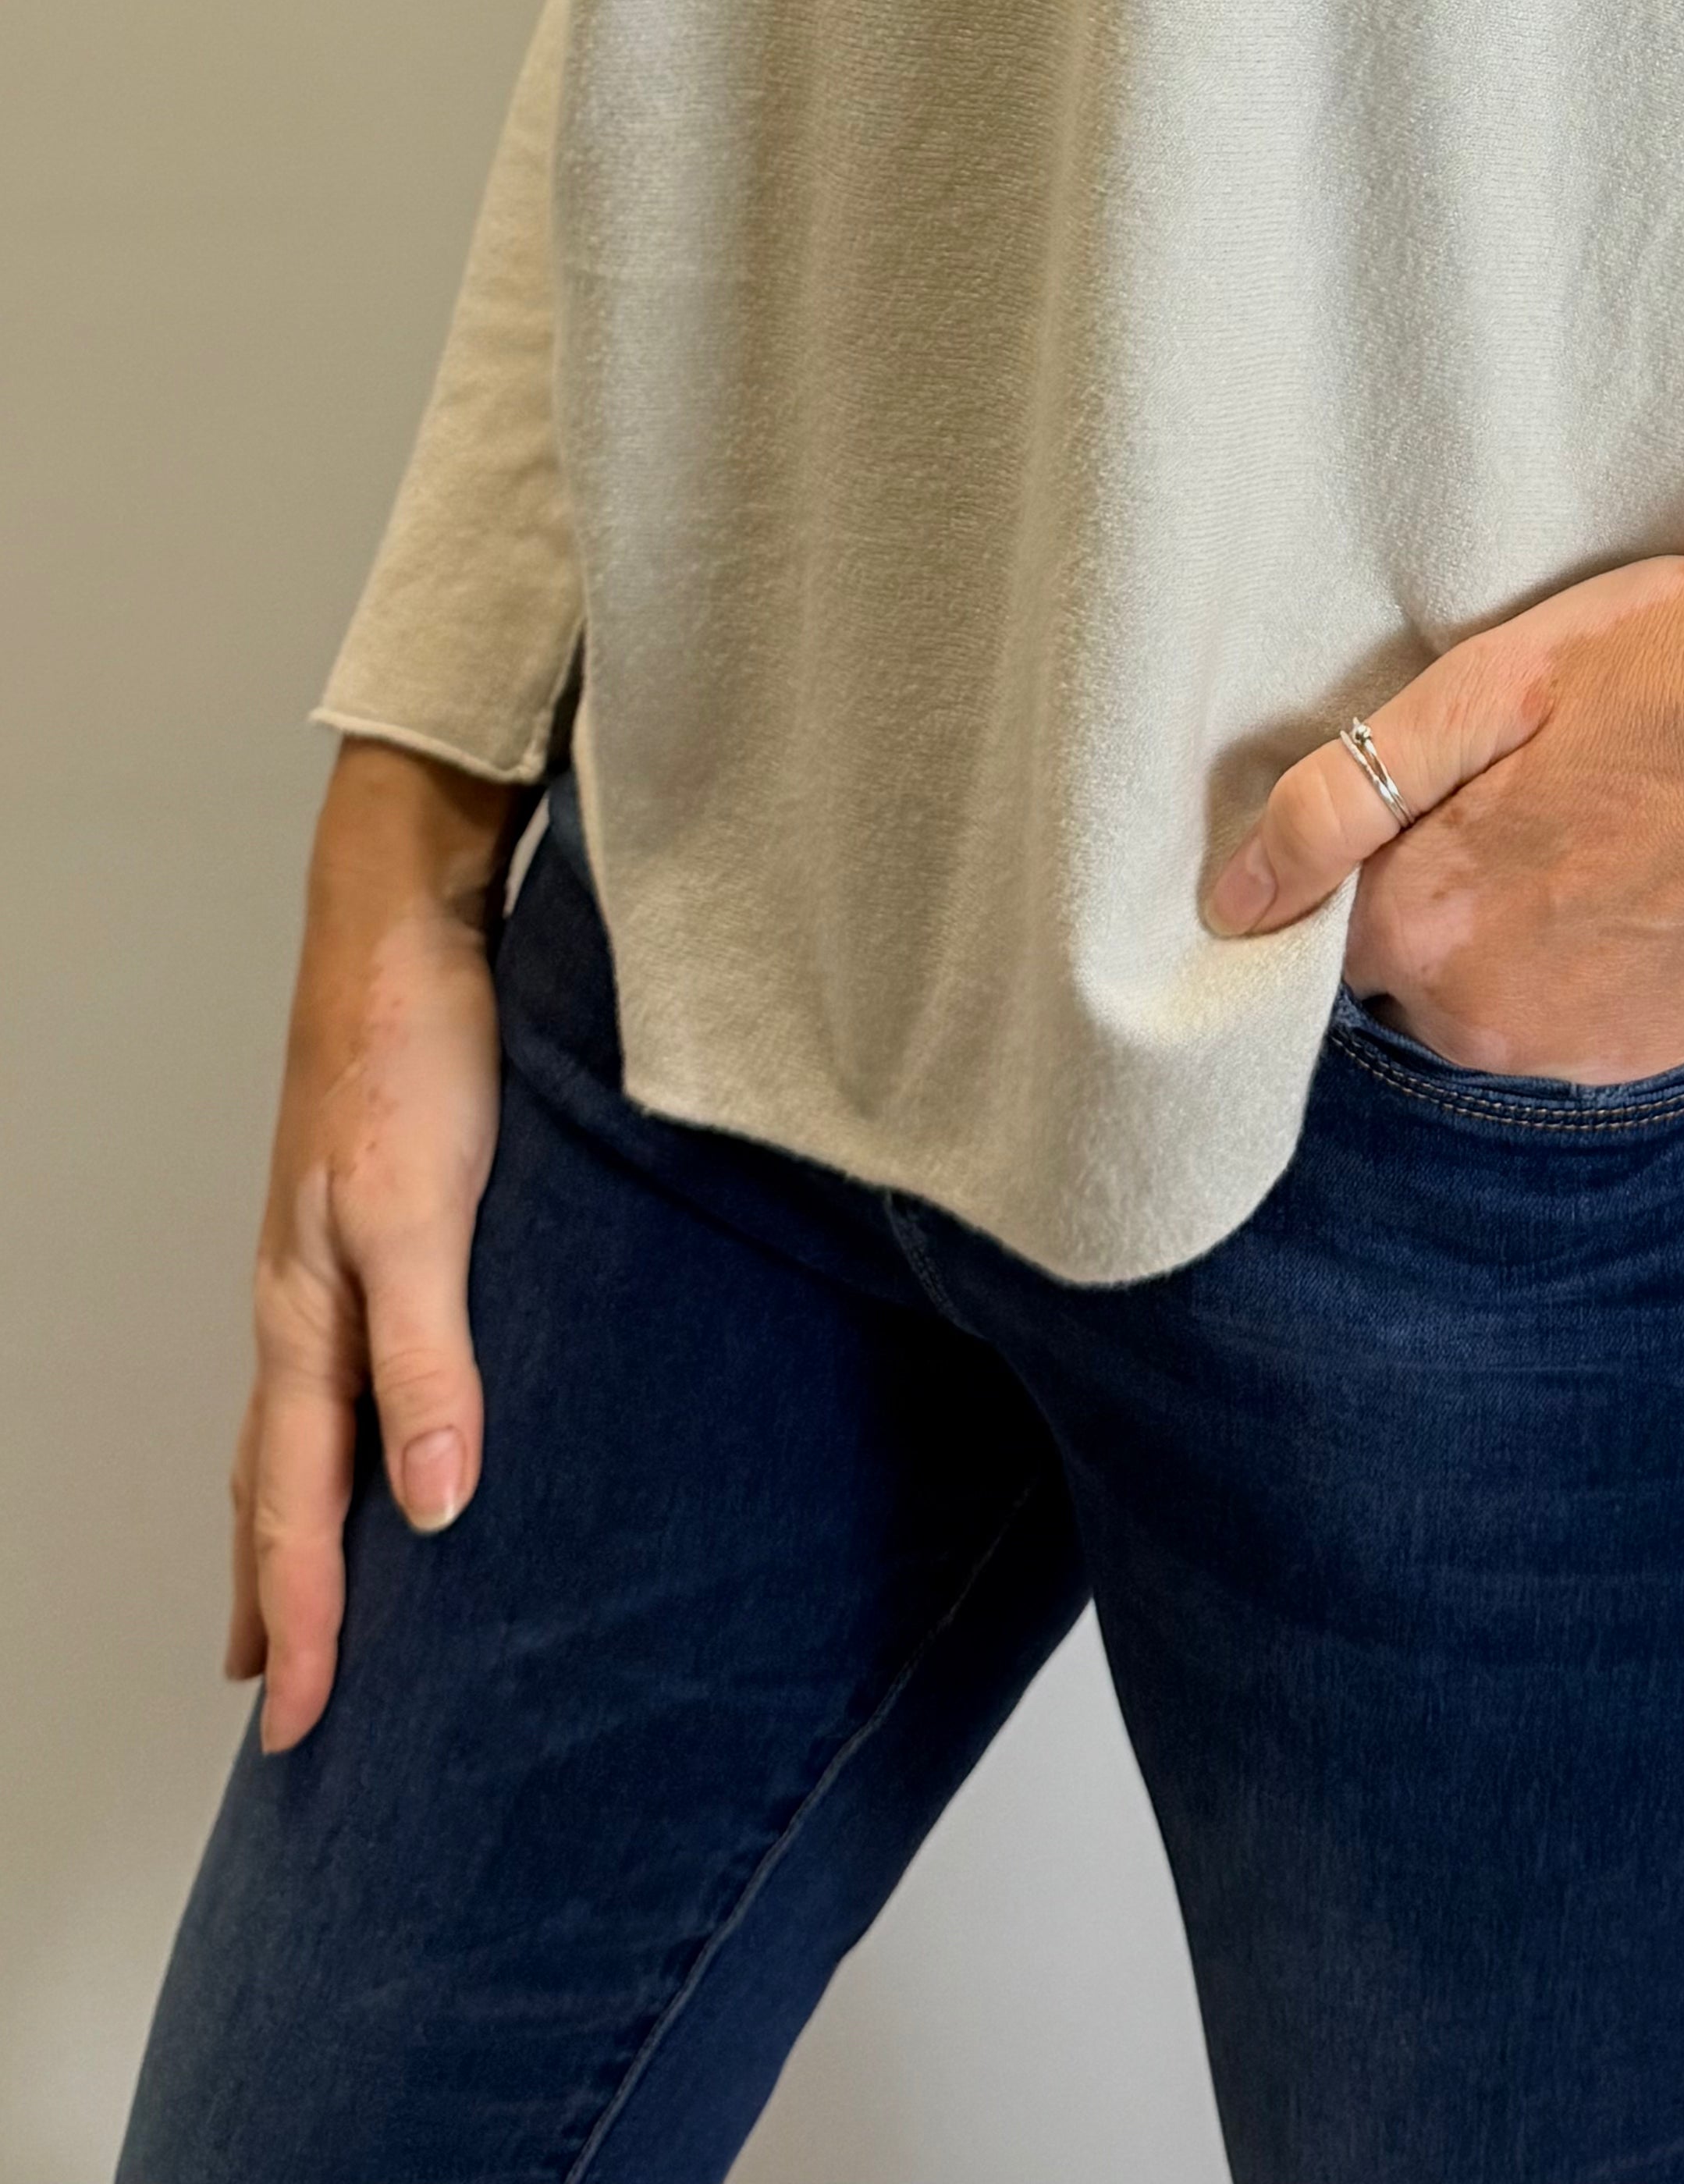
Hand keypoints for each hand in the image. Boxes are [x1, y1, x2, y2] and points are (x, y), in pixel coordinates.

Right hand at [227, 740, 527, 1751]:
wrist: (402, 928)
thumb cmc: (413, 1055)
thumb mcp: (427, 1207)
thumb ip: (432, 1350)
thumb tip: (437, 1501)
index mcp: (308, 1319)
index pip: (297, 1510)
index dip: (301, 1622)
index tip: (297, 1727)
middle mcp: (304, 1307)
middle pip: (276, 1489)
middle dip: (274, 1601)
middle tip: (279, 1702)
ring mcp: (327, 1268)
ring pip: (296, 1435)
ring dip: (290, 1530)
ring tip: (292, 1606)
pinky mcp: (368, 1228)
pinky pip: (333, 1374)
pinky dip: (330, 1443)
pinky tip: (365, 1448)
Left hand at [1202, 556, 1683, 1078]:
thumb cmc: (1676, 668)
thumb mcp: (1491, 684)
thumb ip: (1345, 797)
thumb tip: (1235, 895)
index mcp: (1432, 927)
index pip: (1326, 926)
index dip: (1366, 853)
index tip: (1432, 793)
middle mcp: (1496, 1022)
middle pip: (1413, 968)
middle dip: (1449, 888)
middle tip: (1533, 785)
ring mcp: (1590, 1049)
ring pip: (1499, 996)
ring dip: (1527, 928)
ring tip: (1603, 821)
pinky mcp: (1668, 1050)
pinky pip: (1585, 1017)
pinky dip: (1601, 958)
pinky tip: (1655, 870)